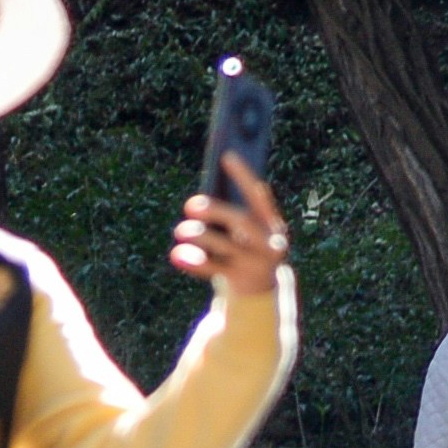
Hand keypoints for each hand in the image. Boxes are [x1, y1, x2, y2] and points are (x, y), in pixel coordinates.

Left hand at [170, 154, 287, 297]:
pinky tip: (177, 255)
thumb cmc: (246, 248)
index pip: (259, 195)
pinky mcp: (241, 282)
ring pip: (228, 247)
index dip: (244, 175)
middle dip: (218, 211)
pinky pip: (216, 270)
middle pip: (244, 223)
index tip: (226, 155)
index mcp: (271, 223)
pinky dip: (195, 262)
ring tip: (180, 230)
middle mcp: (269, 243)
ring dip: (202, 236)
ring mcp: (256, 264)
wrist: (260, 292)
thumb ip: (229, 213)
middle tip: (191, 205)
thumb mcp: (244, 232)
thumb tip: (198, 200)